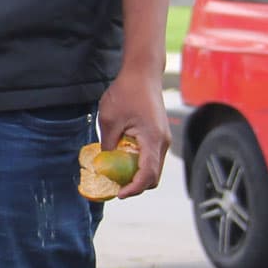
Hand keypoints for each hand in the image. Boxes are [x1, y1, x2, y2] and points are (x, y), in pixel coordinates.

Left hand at [92, 68, 169, 198]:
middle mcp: (163, 142)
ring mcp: (163, 139)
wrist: (143, 73)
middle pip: (153, 176)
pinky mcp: (160, 135)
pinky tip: (122, 160)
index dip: (134, 188)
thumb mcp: (109, 119)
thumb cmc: (126, 92)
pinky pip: (152, 157)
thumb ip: (108, 144)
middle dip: (135, 186)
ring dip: (137, 175)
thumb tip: (103, 164)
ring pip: (154, 168)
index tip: (119, 194)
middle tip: (115, 187)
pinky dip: (139, 164)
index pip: (148, 174)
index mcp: (152, 139)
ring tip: (116, 175)